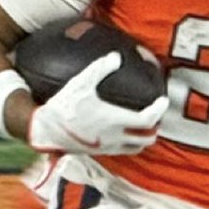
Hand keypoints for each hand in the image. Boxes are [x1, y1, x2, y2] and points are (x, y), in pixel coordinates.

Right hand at [28, 53, 167, 155]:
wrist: (46, 131)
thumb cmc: (64, 106)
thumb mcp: (81, 83)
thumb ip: (100, 69)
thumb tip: (116, 57)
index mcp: (115, 120)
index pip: (147, 120)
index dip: (159, 110)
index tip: (163, 100)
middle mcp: (115, 137)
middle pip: (147, 138)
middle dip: (156, 127)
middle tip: (156, 114)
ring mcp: (108, 147)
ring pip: (136, 148)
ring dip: (144, 138)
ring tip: (144, 125)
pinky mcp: (100, 152)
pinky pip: (123, 151)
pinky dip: (131, 143)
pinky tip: (124, 132)